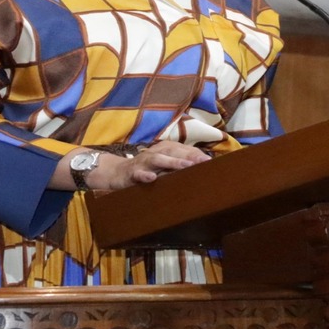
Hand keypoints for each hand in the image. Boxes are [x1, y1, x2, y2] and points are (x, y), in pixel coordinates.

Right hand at [91, 141, 211, 190]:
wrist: (117, 174)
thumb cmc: (146, 171)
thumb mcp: (163, 167)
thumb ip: (179, 167)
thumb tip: (202, 168)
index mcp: (164, 150)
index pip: (182, 150)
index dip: (196, 155)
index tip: (211, 162)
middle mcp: (154, 153)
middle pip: (173, 151)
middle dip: (189, 156)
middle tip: (203, 162)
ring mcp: (143, 163)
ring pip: (158, 160)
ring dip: (172, 162)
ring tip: (186, 165)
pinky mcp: (131, 173)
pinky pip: (138, 173)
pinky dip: (144, 175)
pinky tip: (152, 178)